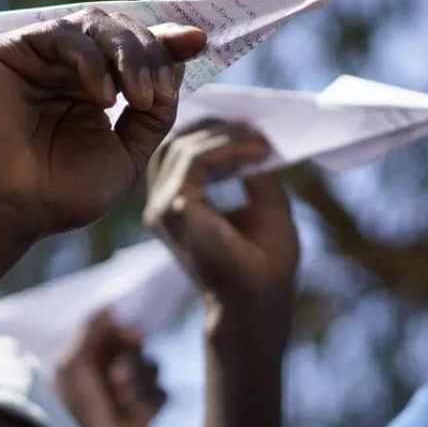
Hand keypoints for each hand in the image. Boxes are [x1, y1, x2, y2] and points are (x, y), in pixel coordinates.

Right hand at [0, 9, 205, 239]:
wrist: (6, 212)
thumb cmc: (59, 194)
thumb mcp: (126, 154)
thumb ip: (154, 114)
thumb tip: (178, 68)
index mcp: (91, 86)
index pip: (134, 50)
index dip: (166, 42)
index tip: (200, 42)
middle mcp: (64, 66)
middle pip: (120, 30)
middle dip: (151, 53)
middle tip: (159, 93)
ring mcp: (36, 56)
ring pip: (95, 24)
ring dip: (128, 55)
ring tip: (140, 97)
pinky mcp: (6, 50)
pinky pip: (61, 34)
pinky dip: (92, 60)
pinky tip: (104, 96)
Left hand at [56, 311, 165, 426]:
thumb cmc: (71, 403)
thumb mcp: (72, 362)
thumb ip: (89, 330)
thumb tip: (110, 306)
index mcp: (95, 358)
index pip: (121, 334)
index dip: (128, 332)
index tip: (130, 335)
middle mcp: (114, 372)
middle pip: (140, 351)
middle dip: (131, 362)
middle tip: (115, 378)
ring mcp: (130, 392)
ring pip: (152, 371)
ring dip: (138, 382)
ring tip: (120, 398)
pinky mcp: (145, 413)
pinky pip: (160, 395)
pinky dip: (145, 401)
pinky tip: (129, 410)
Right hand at [143, 121, 299, 316]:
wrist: (261, 301)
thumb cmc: (264, 262)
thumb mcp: (265, 202)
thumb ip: (252, 169)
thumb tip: (250, 133)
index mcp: (177, 204)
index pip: (177, 151)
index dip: (210, 130)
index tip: (249, 125)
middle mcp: (162, 205)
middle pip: (173, 143)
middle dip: (214, 126)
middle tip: (253, 126)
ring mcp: (163, 209)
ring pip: (182, 146)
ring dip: (224, 135)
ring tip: (260, 140)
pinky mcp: (176, 210)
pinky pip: (195, 161)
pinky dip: (227, 149)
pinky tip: (257, 152)